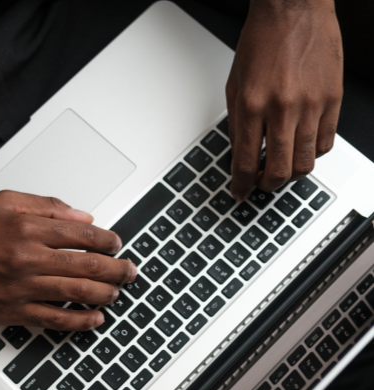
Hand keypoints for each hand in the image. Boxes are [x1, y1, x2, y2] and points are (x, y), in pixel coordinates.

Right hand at [0, 191, 135, 329]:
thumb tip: (83, 217)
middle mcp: (29, 258)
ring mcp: (22, 288)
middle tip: (130, 271)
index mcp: (29, 229)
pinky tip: (95, 319)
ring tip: (117, 291)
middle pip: (89, 266)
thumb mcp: (6, 202)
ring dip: (105, 294)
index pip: (84, 236)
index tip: (117, 244)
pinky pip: (55, 319)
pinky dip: (79, 321)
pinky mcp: (13, 311)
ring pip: (77, 293)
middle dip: (118, 269)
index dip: (108, 241)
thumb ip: (48, 206)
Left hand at [226, 0, 342, 199]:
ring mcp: (311, 104)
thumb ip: (237, 124)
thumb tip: (240, 155)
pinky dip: (312, 154)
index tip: (240, 192)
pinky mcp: (333, 99)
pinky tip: (302, 147)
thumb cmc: (262, 41)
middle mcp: (281, 107)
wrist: (294, 7)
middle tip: (262, 183)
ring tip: (282, 168)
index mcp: (251, 104)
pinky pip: (325, 143)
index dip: (241, 184)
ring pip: (305, 163)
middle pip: (278, 170)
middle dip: (266, 185)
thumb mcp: (235, 84)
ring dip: (291, 174)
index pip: (244, 161)